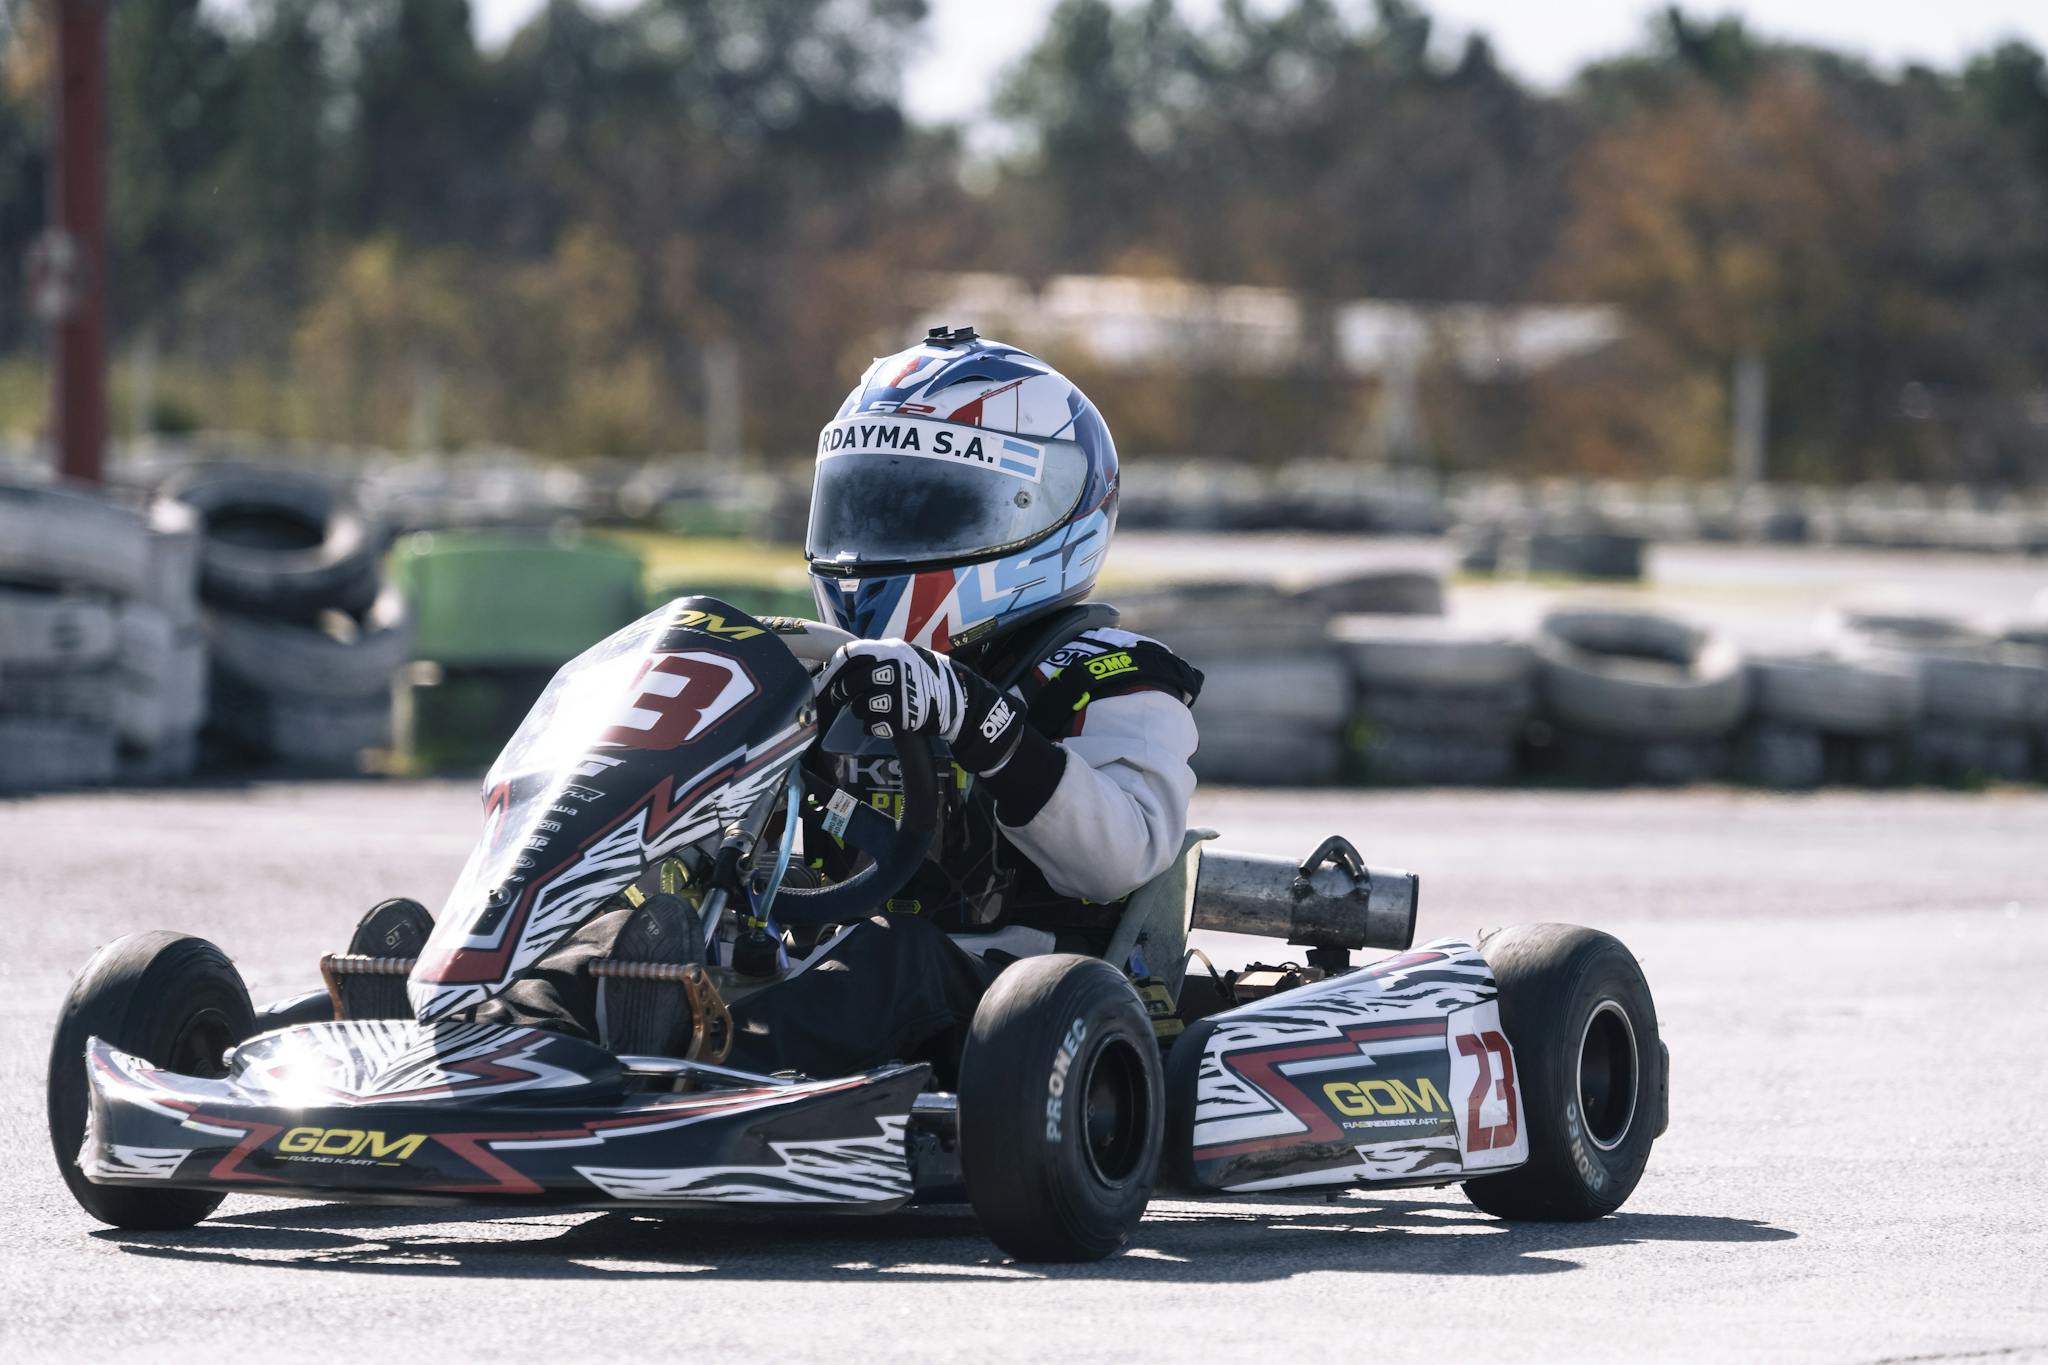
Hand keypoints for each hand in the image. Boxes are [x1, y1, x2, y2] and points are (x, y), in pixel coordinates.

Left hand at [819, 639, 1026, 773]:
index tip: (826, 679)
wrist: (962, 700)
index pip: (850, 653)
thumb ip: (881, 658)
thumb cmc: (931, 677)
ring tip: (873, 711)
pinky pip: (874, 725)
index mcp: (892, 649)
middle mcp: (892, 667)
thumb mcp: (908, 656)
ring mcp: (897, 692)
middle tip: (841, 699)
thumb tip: (844, 663)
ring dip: (861, 712)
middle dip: (841, 693)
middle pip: (850, 682)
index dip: (834, 668)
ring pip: (860, 706)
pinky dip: (876, 727)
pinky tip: (886, 724)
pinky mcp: (902, 715)